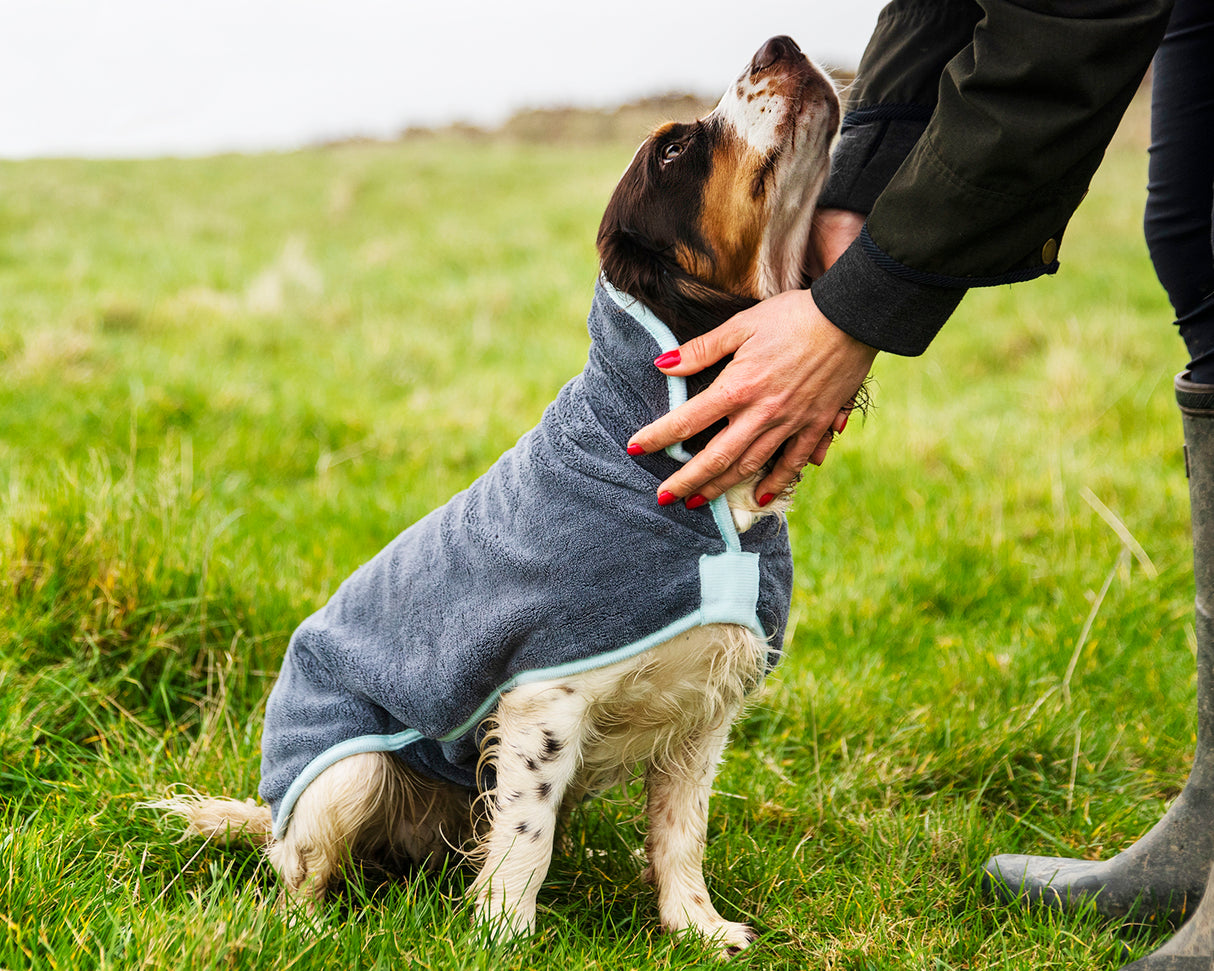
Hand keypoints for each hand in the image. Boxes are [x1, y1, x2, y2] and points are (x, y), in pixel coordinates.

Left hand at [625, 209, 873, 505]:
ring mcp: (790, 424)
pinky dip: (776, 483)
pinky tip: (760, 498)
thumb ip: (702, 349)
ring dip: (721, 487)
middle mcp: (761, 413)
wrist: (851, 318)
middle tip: (664, 498)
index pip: (688, 420)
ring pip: (749, 466)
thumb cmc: (794, 315)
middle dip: (686, 480)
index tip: (635, 449)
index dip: (658, 436)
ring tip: (698, 501)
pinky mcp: (815, 426)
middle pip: (716, 456)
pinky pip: (792, 463)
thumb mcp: (742, 325)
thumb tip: (662, 365)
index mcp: (739, 386)